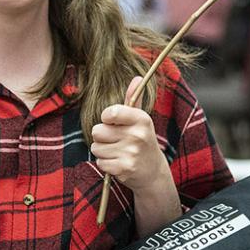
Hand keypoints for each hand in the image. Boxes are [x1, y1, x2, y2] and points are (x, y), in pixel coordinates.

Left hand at [90, 77, 168, 192]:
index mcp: (142, 119)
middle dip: (102, 137)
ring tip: (118, 152)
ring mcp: (131, 153)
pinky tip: (118, 163)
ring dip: (103, 151)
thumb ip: (134, 99)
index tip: (112, 122)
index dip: (106, 118)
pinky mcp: (124, 168)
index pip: (110, 112)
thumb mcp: (141, 120)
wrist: (153, 172)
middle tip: (116, 140)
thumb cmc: (142, 141)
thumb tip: (137, 77)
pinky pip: (100, 162)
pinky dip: (106, 164)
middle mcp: (137, 135)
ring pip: (96, 148)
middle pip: (97, 131)